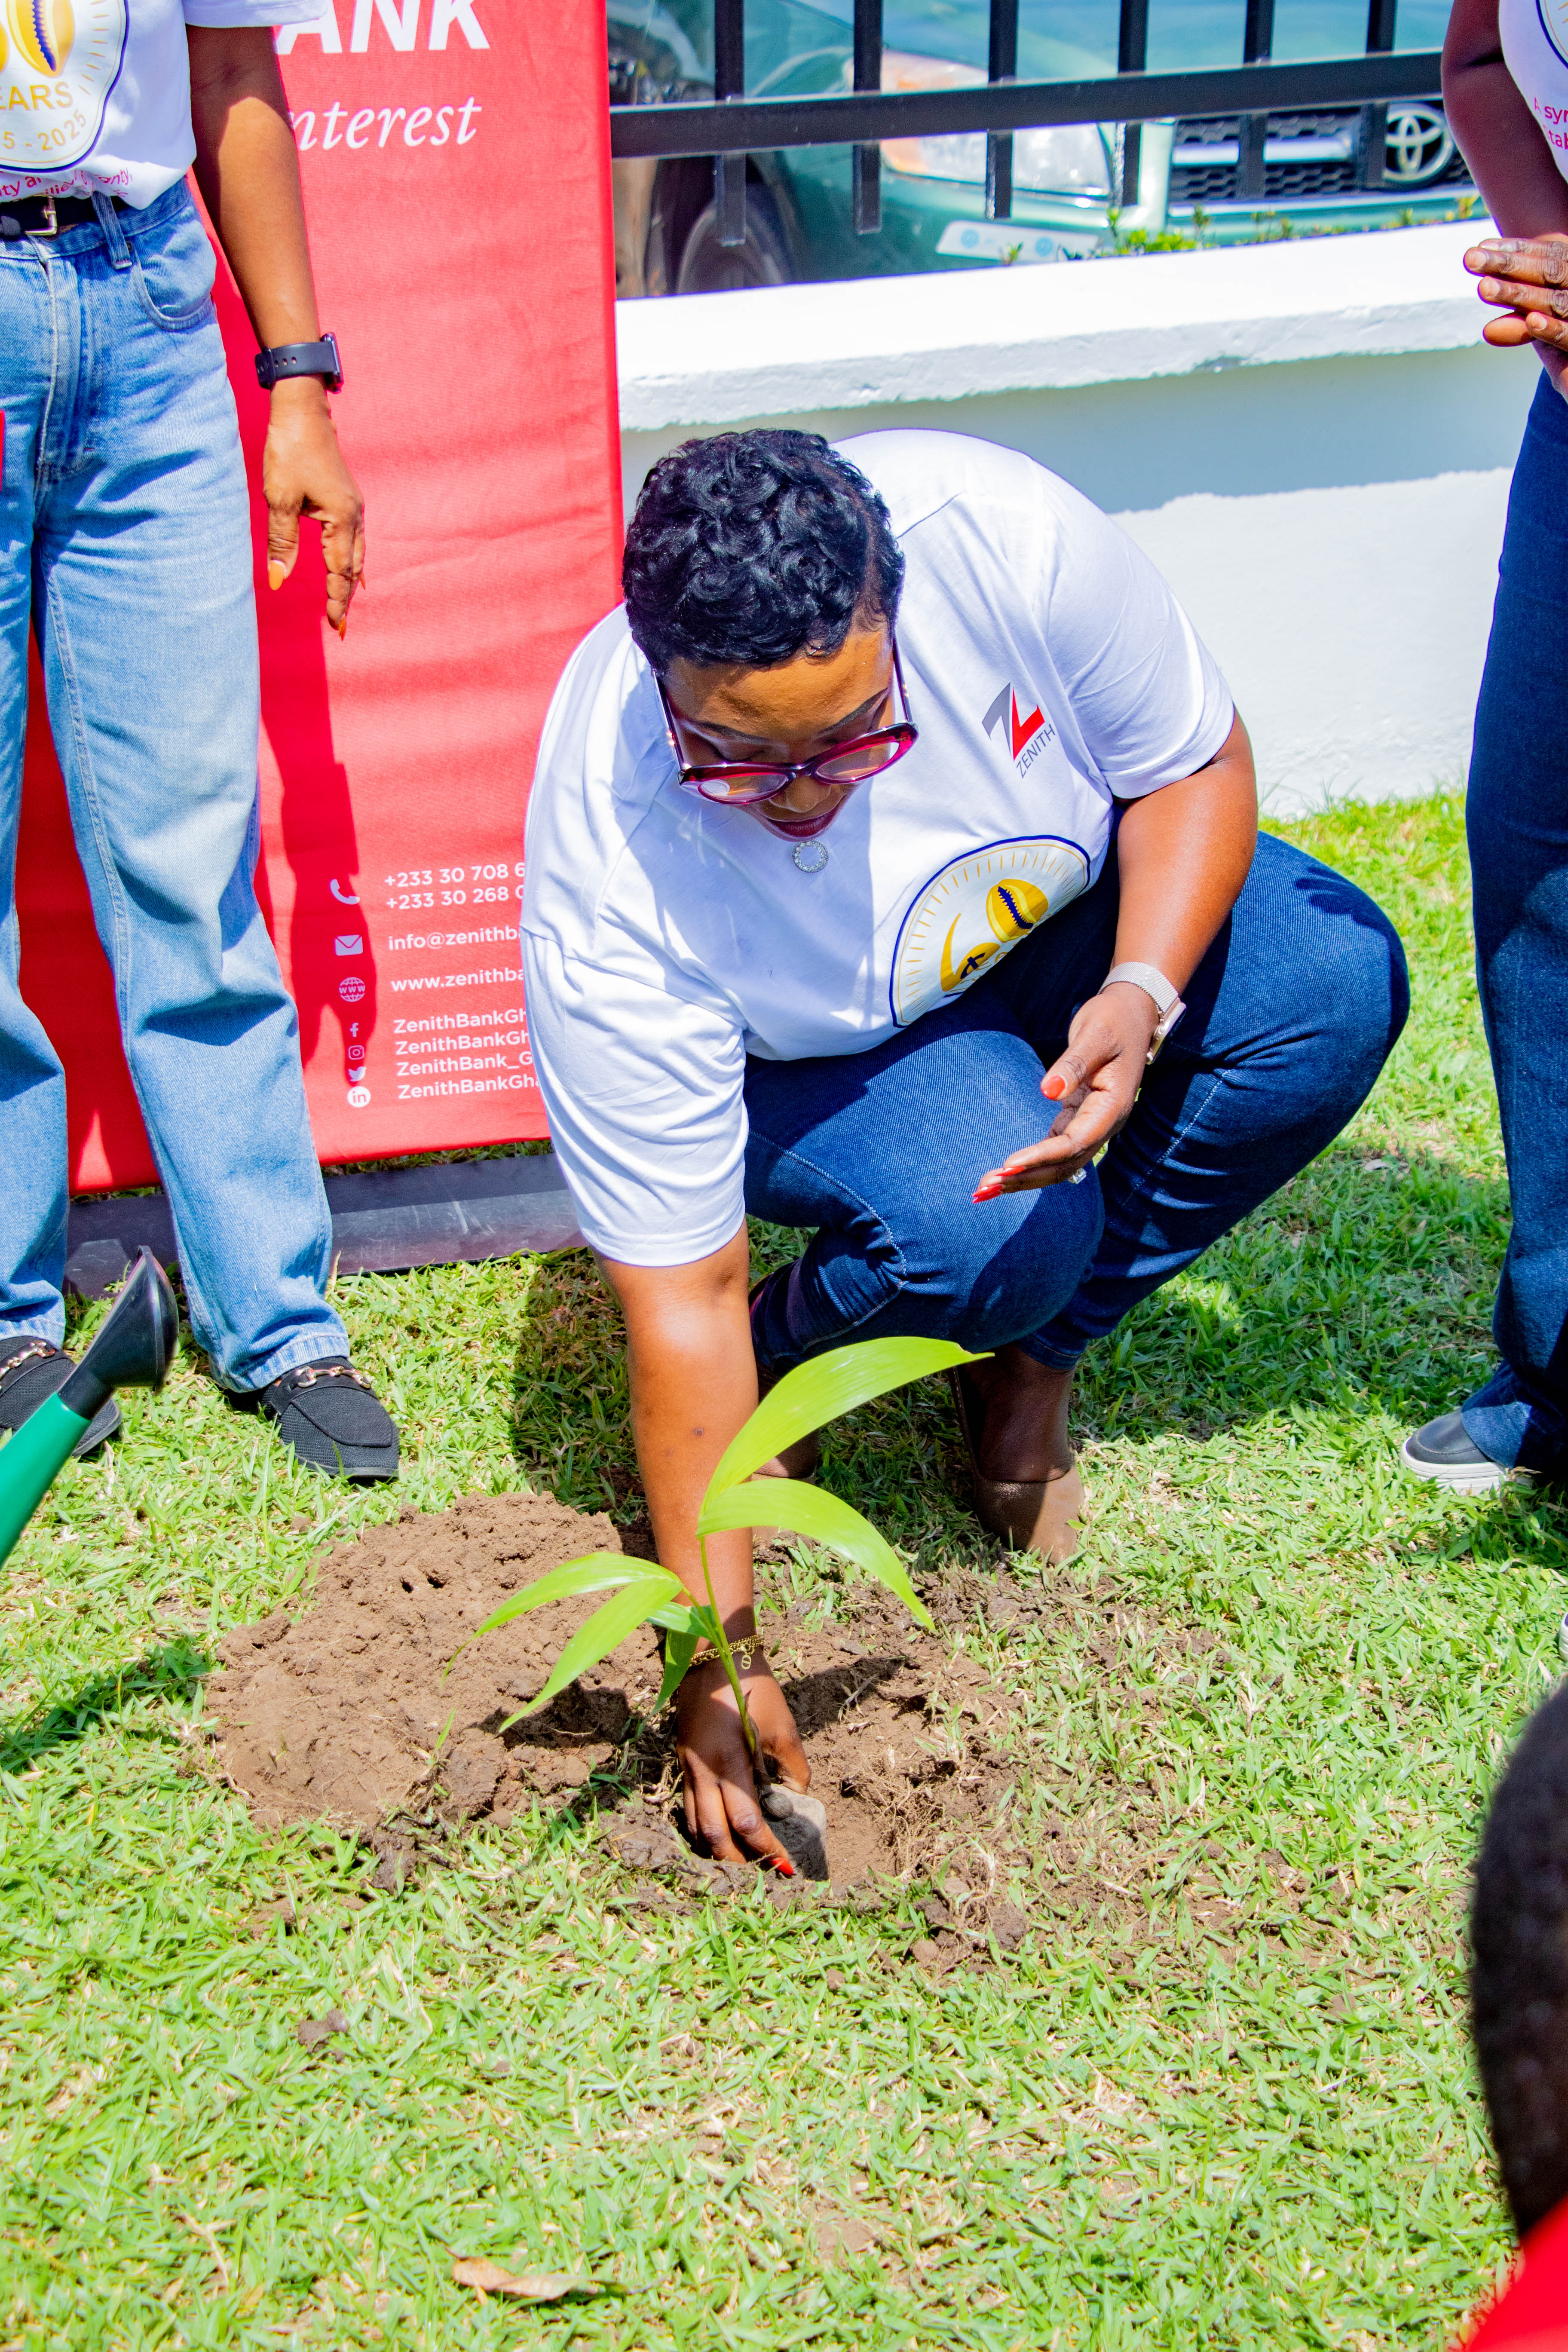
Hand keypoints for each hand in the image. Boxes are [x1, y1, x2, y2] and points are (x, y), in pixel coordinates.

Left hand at [262, 379, 364, 635]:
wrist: (302, 409)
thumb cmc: (290, 450)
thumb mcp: (280, 499)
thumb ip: (281, 543)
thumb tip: (278, 580)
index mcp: (342, 519)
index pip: (340, 571)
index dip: (336, 600)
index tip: (334, 627)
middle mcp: (354, 515)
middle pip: (354, 567)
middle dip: (346, 596)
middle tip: (340, 626)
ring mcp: (353, 505)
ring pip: (357, 553)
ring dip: (350, 580)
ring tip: (344, 602)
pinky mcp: (347, 497)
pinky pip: (354, 538)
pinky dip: (351, 559)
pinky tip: (349, 566)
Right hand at [675, 1648, 809, 1867]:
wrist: (713, 1654)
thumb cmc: (752, 1687)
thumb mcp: (783, 1726)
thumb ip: (794, 1766)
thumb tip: (798, 1798)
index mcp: (729, 1762)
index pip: (746, 1822)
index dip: (767, 1848)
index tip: (786, 1865)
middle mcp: (702, 1771)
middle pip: (714, 1836)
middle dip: (739, 1862)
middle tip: (763, 1873)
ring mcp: (688, 1767)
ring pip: (695, 1827)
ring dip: (718, 1850)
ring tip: (742, 1864)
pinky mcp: (683, 1762)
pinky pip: (689, 1808)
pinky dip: (704, 1829)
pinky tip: (721, 1835)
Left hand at [973, 982, 1157, 1198]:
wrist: (1131, 1014)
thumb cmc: (1113, 1020)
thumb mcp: (1094, 1035)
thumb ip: (1074, 1064)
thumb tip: (1049, 1091)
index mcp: (1112, 1107)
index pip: (1074, 1142)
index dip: (1041, 1156)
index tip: (1008, 1165)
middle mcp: (1104, 1124)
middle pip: (1065, 1164)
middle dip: (1026, 1178)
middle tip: (985, 1187)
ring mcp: (1092, 1124)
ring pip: (1060, 1164)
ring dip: (1026, 1178)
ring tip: (987, 1189)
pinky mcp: (1078, 1119)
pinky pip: (1055, 1150)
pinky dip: (1032, 1164)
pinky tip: (1007, 1173)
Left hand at [1466, 235, 1567, 356]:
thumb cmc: (1564, 337)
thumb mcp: (1542, 328)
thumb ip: (1519, 325)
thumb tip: (1487, 331)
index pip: (1548, 254)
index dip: (1516, 249)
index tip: (1481, 247)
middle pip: (1548, 271)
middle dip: (1508, 265)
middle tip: (1471, 258)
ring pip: (1554, 301)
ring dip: (1518, 294)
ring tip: (1484, 287)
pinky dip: (1551, 329)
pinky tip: (1531, 321)